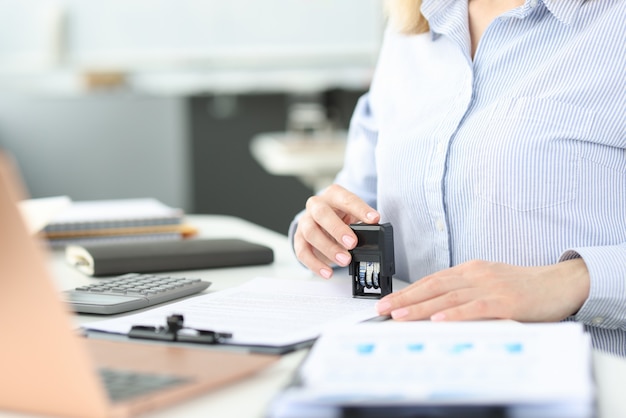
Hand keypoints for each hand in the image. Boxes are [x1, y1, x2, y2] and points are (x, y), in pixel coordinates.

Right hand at [294, 184, 379, 278]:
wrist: (323, 222)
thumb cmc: (341, 217)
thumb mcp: (354, 215)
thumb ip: (361, 223)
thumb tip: (373, 235)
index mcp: (333, 195)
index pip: (346, 198)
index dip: (360, 209)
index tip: (374, 219)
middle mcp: (316, 205)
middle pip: (322, 213)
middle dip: (337, 229)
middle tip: (352, 243)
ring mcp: (305, 221)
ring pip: (310, 232)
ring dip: (328, 248)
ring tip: (344, 261)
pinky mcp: (298, 238)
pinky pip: (302, 251)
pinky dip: (315, 264)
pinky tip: (328, 273)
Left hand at [376, 258, 589, 322]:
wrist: (559, 283)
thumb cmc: (523, 287)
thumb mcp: (489, 283)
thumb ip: (465, 292)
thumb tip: (437, 307)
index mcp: (470, 270)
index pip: (432, 280)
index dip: (408, 291)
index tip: (389, 301)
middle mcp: (476, 275)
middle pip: (433, 287)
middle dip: (405, 299)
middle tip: (383, 309)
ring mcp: (490, 287)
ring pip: (449, 297)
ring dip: (421, 307)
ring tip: (399, 315)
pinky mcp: (506, 302)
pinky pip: (476, 308)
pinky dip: (455, 314)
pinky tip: (438, 320)